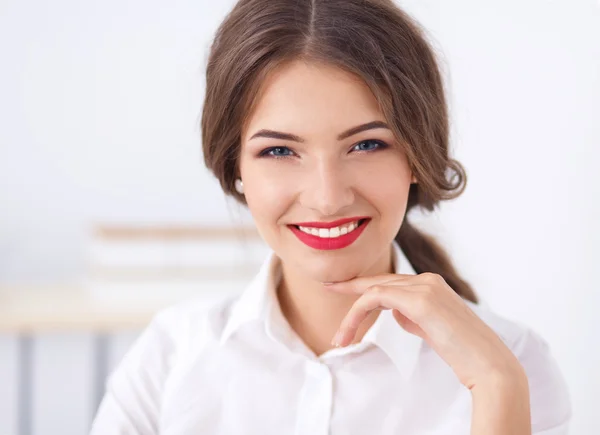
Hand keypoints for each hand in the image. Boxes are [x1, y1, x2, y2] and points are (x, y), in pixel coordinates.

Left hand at [325, 272, 524, 389]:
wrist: (488, 365)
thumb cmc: (463, 353)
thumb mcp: (433, 329)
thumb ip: (414, 316)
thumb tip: (395, 313)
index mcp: (431, 285)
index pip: (389, 281)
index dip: (362, 284)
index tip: (340, 287)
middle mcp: (427, 280)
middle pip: (378, 282)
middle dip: (349, 288)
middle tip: (326, 287)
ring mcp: (425, 287)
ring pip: (373, 291)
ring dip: (352, 315)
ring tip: (339, 339)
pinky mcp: (420, 300)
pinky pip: (377, 299)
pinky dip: (358, 314)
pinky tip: (350, 332)